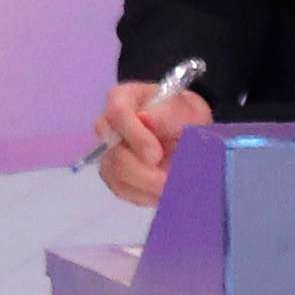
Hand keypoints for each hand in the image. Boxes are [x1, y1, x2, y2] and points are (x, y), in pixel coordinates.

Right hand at [91, 74, 211, 208]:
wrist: (187, 128)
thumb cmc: (183, 113)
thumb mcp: (185, 107)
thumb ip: (167, 114)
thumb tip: (145, 118)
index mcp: (121, 99)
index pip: (117, 115)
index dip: (135, 138)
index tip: (156, 155)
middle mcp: (108, 127)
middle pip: (114, 155)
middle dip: (144, 173)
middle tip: (171, 181)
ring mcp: (109, 152)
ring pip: (116, 176)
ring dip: (147, 187)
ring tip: (174, 188)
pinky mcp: (115, 174)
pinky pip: (123, 190)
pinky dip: (145, 195)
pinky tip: (165, 193)